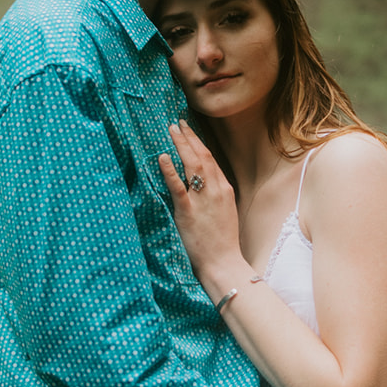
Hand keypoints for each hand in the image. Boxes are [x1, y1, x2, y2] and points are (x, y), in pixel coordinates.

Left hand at [158, 122, 243, 281]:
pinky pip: (178, 187)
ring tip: (171, 130)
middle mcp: (216, 190)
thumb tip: (203, 187)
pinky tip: (162, 157)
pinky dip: (169, 170)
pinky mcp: (188, 212)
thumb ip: (215, 198)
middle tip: (177, 123)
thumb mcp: (224, 214)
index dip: (199, 143)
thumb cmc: (223, 244)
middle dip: (189, 137)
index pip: (211, 160)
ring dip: (181, 145)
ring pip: (193, 164)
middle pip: (202, 156)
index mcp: (225, 190)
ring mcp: (203, 200)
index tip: (189, 131)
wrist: (224, 264)